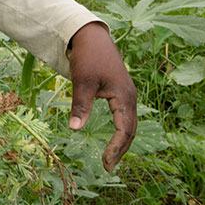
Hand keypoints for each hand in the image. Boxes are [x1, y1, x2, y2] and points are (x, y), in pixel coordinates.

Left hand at [67, 22, 136, 171]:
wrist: (91, 36)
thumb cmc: (88, 57)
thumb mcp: (81, 82)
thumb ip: (80, 106)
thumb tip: (74, 129)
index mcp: (125, 97)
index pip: (125, 130)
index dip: (116, 148)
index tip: (105, 162)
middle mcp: (130, 98)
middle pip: (130, 130)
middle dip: (120, 150)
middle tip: (108, 167)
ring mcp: (127, 95)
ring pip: (129, 124)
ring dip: (121, 142)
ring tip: (110, 159)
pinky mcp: (121, 92)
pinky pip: (124, 117)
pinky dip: (121, 131)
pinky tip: (113, 139)